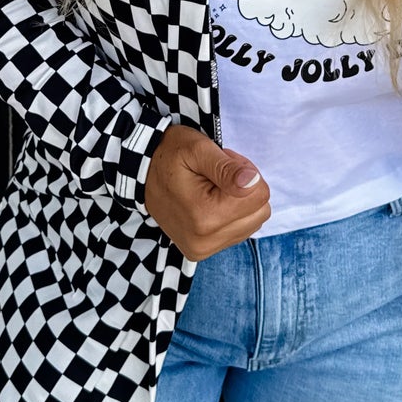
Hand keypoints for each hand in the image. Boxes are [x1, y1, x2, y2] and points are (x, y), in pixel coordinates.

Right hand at [145, 124, 270, 259]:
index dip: (245, 173)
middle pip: (260, 211)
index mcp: (206, 216)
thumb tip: (253, 182)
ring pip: (253, 222)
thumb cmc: (170, 154)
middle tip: (218, 176)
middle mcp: (205, 240)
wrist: (141, 171)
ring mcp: (203, 249)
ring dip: (239, 202)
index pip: (260, 194)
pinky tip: (210, 201)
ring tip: (212, 188)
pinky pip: (239, 232)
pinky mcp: (202, 252)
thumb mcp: (198, 150)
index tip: (222, 165)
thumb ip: (227, 168)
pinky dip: (231, 214)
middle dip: (245, 189)